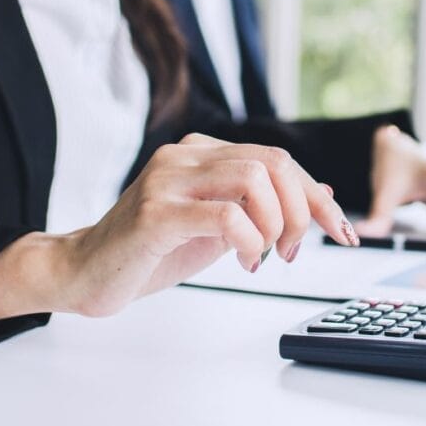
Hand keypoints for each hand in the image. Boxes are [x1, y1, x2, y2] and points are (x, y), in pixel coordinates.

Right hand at [0, 134, 359, 320]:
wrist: (83, 272)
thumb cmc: (148, 252)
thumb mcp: (216, 226)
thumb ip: (261, 206)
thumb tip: (320, 192)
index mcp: (202, 153)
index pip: (278, 159)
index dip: (318, 196)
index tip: (342, 232)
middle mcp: (185, 155)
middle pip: (273, 162)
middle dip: (304, 210)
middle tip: (293, 252)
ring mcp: (168, 180)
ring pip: (254, 178)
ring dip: (277, 224)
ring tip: (266, 257)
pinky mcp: (155, 213)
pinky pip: (224, 214)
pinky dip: (249, 240)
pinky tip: (244, 262)